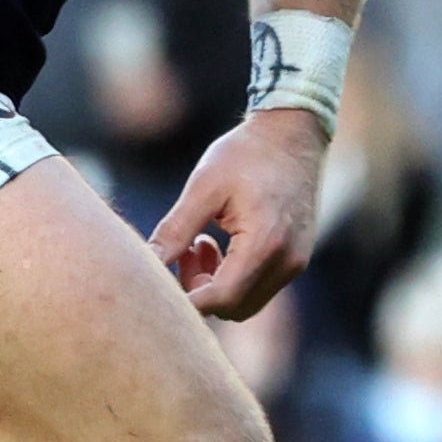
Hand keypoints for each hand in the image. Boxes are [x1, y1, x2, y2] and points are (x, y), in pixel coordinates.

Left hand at [148, 108, 324, 318]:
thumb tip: (146, 264)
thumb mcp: (204, 187)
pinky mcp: (296, 258)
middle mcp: (287, 261)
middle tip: (185, 250)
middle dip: (200, 289)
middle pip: (233, 308)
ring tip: (201, 243)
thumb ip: (175, 231)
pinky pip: (259, 287)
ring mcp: (296, 262)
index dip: (186, 298)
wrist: (292, 133)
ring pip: (246, 303)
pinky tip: (220, 243)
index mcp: (265, 243)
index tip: (160, 278)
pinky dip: (234, 277)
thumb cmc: (246, 154)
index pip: (221, 297)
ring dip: (216, 285)